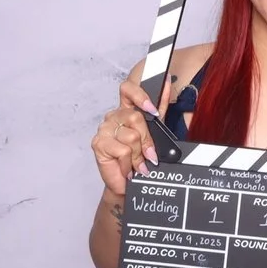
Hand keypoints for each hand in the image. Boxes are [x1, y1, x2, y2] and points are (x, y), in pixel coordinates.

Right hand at [90, 75, 169, 202]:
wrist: (128, 183)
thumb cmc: (140, 158)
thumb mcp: (155, 132)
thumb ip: (160, 109)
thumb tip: (168, 85)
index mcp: (126, 110)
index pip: (128, 90)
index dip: (140, 96)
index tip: (152, 110)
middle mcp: (114, 117)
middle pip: (135, 117)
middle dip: (147, 140)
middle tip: (149, 155)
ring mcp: (104, 129)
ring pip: (131, 136)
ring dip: (138, 155)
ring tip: (136, 163)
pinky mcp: (98, 143)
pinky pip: (123, 150)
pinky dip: (129, 162)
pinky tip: (127, 167)